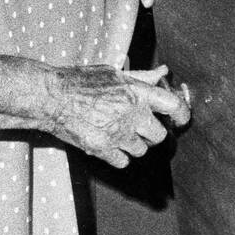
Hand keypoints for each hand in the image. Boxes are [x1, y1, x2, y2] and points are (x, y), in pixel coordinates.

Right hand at [45, 63, 190, 167]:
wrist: (51, 97)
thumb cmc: (81, 81)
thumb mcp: (114, 73)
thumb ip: (142, 77)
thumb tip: (163, 73)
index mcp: (137, 92)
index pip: (174, 106)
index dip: (183, 115)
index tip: (181, 120)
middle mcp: (131, 114)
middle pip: (160, 135)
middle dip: (152, 132)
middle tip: (140, 125)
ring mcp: (117, 134)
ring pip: (141, 150)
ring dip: (134, 144)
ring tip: (119, 132)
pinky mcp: (103, 149)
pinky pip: (123, 161)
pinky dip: (119, 155)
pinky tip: (109, 143)